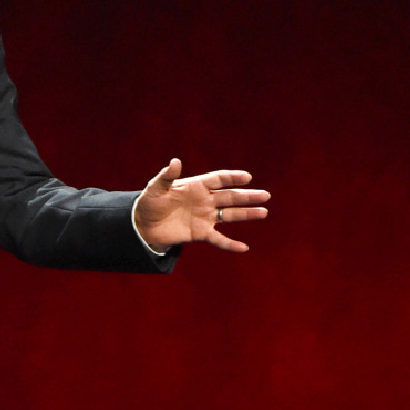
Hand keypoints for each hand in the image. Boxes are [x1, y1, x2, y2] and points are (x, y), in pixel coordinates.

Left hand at [135, 158, 269, 252]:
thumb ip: (166, 176)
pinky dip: (230, 244)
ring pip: (229, 214)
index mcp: (195, 186)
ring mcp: (204, 217)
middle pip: (229, 196)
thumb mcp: (155, 188)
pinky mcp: (200, 233)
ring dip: (246, 214)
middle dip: (247, 196)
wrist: (143, 224)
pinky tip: (244, 247)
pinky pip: (218, 238)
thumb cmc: (149, 202)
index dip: (232, 177)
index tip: (247, 177)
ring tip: (263, 212)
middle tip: (265, 195)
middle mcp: (204, 200)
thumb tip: (176, 161)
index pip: (218, 179)